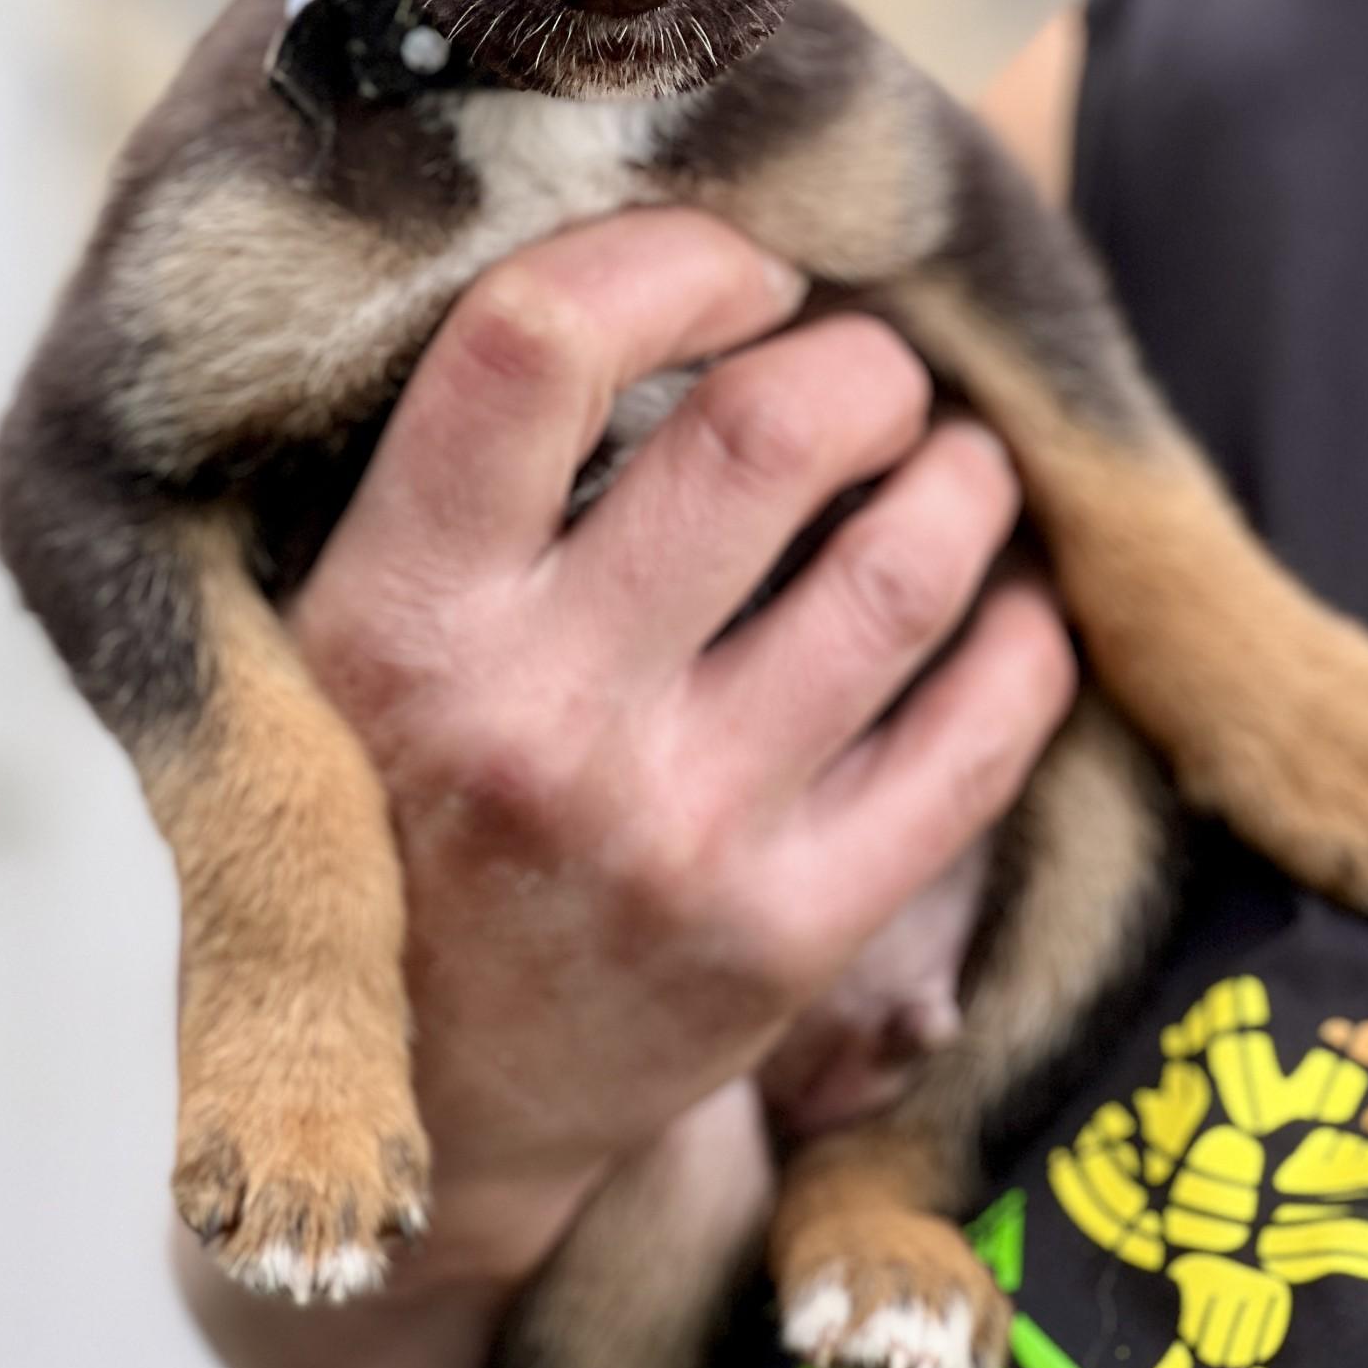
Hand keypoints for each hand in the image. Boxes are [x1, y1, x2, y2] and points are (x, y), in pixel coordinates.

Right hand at [289, 207, 1075, 1278]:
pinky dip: (1026, 636)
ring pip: (902, 572)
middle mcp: (533, 719)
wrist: (426, 1110)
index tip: (737, 271)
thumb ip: (459, 479)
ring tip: (950, 461)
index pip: (535, 343)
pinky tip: (1010, 600)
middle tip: (870, 369)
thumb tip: (678, 270)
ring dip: (962, 476)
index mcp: (397, 614)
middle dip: (859, 361)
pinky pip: (975, 739)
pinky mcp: (790, 939)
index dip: (671, 256)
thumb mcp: (341, 644)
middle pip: (767, 433)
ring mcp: (675, 836)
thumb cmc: (395, 815)